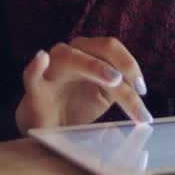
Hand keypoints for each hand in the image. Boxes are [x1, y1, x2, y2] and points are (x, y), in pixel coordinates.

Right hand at [14, 36, 152, 134]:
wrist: (48, 126)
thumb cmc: (77, 106)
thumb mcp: (105, 96)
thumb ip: (120, 88)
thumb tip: (140, 91)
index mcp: (91, 53)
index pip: (115, 52)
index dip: (132, 67)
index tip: (143, 90)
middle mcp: (72, 53)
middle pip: (102, 48)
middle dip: (123, 65)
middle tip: (137, 88)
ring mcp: (52, 67)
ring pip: (72, 57)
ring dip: (95, 67)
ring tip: (113, 81)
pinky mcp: (35, 88)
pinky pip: (31, 74)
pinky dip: (36, 66)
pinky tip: (41, 59)